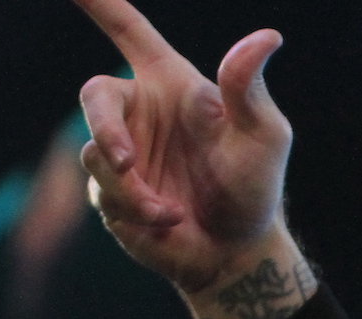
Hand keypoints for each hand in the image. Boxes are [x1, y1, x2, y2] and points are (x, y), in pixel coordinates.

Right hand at [73, 0, 315, 318]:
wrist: (236, 251)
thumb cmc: (254, 187)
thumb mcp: (262, 136)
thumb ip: (249, 88)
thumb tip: (268, 37)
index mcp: (171, 84)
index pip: (128, 31)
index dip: (100, 3)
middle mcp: (140, 112)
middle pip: (94, 95)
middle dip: (105, 129)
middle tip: (124, 161)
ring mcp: (120, 153)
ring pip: (95, 153)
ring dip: (133, 187)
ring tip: (172, 212)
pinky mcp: (109, 193)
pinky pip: (104, 192)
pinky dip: (138, 210)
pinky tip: (168, 222)